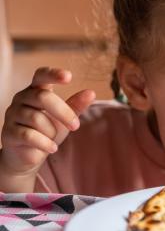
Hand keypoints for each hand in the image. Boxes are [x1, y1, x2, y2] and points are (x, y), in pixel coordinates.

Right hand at [0, 68, 95, 185]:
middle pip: (42, 97)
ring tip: (53, 139)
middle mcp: (21, 99)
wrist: (27, 155)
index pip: (40, 76)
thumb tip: (91, 93)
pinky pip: (29, 136)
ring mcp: (12, 115)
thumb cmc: (46, 131)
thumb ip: (75, 105)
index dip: (53, 74)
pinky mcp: (8, 133)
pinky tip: (52, 148)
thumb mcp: (64, 118)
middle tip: (75, 126)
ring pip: (36, 119)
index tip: (69, 76)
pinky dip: (45, 143)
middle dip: (64, 112)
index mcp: (35, 91)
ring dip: (51, 131)